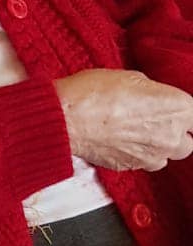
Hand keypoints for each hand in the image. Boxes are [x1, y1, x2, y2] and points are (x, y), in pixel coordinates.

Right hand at [55, 69, 192, 172]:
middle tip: (155, 122)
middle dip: (174, 134)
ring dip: (156, 148)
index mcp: (179, 108)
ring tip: (136, 134)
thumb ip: (153, 92)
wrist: (66, 118)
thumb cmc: (94, 93)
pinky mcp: (131, 167)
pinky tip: (120, 141)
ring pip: (166, 157)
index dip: (181, 113)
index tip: (172, 110)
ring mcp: (152, 156)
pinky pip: (142, 163)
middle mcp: (171, 136)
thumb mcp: (132, 77)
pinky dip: (135, 155)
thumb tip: (152, 98)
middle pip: (187, 143)